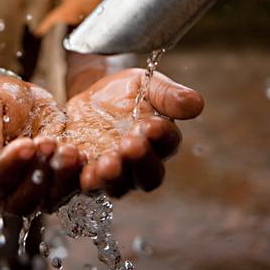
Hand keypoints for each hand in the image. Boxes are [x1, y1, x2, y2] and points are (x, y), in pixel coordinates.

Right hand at [0, 76, 83, 213]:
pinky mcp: (53, 181)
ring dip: (59, 178)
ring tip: (69, 151)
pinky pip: (66, 189)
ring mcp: (30, 188)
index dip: (9, 166)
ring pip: (45, 201)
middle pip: (18, 202)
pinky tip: (81, 156)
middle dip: (36, 175)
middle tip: (48, 144)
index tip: (26, 144)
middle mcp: (3, 189)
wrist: (15, 96)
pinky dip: (75, 176)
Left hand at [63, 68, 203, 197]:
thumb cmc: (128, 91)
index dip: (160, 137)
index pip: (166, 144)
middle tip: (128, 145)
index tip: (149, 124)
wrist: (93, 92)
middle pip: (147, 176)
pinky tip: (73, 158)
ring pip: (118, 186)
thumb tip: (196, 103)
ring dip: (112, 177)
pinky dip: (77, 173)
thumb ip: (169, 95)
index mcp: (161, 141)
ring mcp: (114, 173)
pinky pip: (82, 181)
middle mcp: (140, 164)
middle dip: (138, 162)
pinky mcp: (86, 172)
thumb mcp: (148, 84)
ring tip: (105, 163)